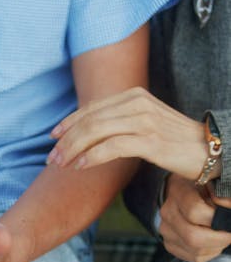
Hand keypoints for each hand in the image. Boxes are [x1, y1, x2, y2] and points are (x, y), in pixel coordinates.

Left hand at [47, 88, 210, 182]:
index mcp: (135, 95)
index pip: (92, 107)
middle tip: (52, 157)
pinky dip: (91, 157)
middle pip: (90, 119)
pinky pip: (111, 147)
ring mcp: (144, 120)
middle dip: (66, 139)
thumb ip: (122, 121)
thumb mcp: (146, 123)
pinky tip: (80, 166)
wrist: (209, 149)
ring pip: (96, 131)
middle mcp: (138, 103)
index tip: (53, 137)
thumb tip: (91, 133)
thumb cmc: (175, 142)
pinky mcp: (150, 140)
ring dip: (73, 149)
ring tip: (61, 164)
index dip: (69, 122)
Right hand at [158, 174, 230, 261]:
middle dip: (219, 238)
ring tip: (223, 233)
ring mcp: (166, 230)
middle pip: (193, 237)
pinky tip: (214, 240)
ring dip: (217, 245)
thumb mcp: (213, 178)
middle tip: (230, 230)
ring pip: (196, 250)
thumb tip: (224, 204)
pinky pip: (195, 257)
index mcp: (178, 191)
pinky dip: (210, 252)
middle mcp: (167, 212)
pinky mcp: (170, 244)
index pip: (195, 211)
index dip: (216, 217)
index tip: (227, 214)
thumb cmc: (203, 184)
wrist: (184, 190)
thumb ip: (221, 189)